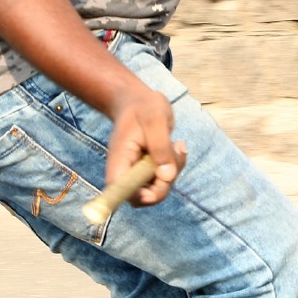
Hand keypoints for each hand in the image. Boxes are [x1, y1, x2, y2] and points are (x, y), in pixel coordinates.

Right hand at [105, 79, 186, 206]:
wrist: (139, 101)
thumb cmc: (143, 107)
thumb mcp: (155, 120)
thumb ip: (160, 147)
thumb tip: (167, 176)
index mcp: (120, 160)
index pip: (120, 191)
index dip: (137, 196)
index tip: (155, 185)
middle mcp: (126, 171)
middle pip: (143, 197)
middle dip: (165, 182)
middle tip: (175, 153)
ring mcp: (137, 173)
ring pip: (158, 189)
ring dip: (174, 171)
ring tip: (176, 145)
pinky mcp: (148, 171)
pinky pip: (166, 179)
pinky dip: (176, 166)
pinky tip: (177, 147)